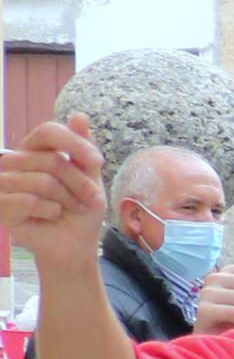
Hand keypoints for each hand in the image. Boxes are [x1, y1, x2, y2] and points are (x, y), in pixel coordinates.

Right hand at [0, 115, 107, 260]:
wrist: (73, 243)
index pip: (48, 131)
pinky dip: (50, 212)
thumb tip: (80, 115)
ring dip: (68, 200)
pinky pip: (30, 201)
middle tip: (91, 200)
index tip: (98, 163)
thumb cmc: (80, 207)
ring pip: (43, 182)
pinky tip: (50, 216)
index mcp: (35, 149)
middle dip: (81, 184)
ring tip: (70, 209)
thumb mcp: (90, 176)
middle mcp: (15, 161)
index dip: (75, 144)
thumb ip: (83, 147)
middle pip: (53, 161)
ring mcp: (4, 181)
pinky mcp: (0, 204)